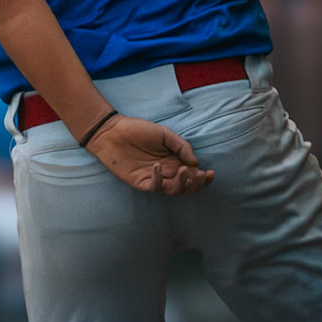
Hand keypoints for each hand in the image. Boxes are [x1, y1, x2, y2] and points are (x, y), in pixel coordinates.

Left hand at [84, 114, 214, 194]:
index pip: (194, 175)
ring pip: (173, 191)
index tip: (210, 173)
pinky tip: (158, 165)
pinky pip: (154, 187)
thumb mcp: (164, 134)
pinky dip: (159, 179)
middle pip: (187, 187)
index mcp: (175, 161)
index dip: (204, 178)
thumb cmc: (138, 130)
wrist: (112, 131)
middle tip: (197, 174)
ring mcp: (154, 178)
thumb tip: (196, 163)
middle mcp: (167, 172)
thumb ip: (181, 146)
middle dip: (196, 183)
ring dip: (182, 184)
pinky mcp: (140, 182)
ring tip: (182, 170)